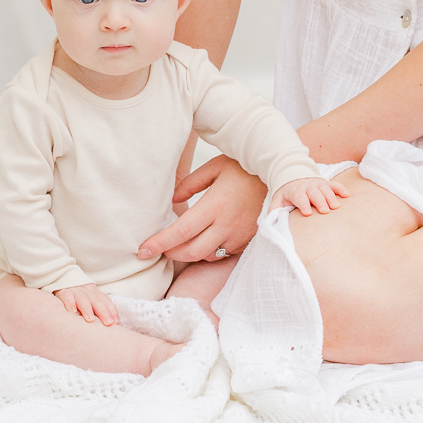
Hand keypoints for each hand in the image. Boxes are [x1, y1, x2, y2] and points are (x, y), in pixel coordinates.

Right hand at [54, 283, 118, 325]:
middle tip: (108, 323)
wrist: (62, 278)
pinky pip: (67, 296)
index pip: (105, 301)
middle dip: (103, 312)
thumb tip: (108, 325)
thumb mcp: (89, 299)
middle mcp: (86, 291)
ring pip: (83, 299)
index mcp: (94, 293)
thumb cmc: (78, 296)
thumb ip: (96, 309)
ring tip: (91, 320)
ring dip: (87, 309)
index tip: (115, 323)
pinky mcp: (63, 291)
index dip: (111, 311)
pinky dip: (69, 303)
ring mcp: (75, 291)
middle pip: (96, 301)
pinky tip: (72, 312)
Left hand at [138, 155, 266, 262]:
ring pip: (207, 255)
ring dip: (190, 253)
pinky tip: (206, 239)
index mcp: (215, 205)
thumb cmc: (245, 167)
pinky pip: (223, 253)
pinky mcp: (248, 241)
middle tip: (159, 249)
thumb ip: (191, 184)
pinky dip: (210, 250)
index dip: (159, 243)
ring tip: (181, 243)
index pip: (181, 232)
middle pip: (191, 251)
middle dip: (171, 254)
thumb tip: (173, 201)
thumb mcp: (215, 167)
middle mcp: (226, 224)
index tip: (142, 250)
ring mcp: (239, 235)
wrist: (280, 175)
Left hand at [269, 175, 348, 214]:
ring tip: (336, 207)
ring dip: (331, 196)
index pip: (299, 197)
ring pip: (325, 189)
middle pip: (314, 193)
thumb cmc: (287, 194)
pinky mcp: (326, 183)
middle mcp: (307, 187)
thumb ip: (274, 209)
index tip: (307, 213)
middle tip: (325, 211)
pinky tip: (347, 195)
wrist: (293, 177)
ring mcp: (318, 184)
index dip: (303, 204)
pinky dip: (341, 188)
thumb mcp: (278, 200)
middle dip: (319, 201)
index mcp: (295, 191)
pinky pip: (334, 184)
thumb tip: (271, 219)